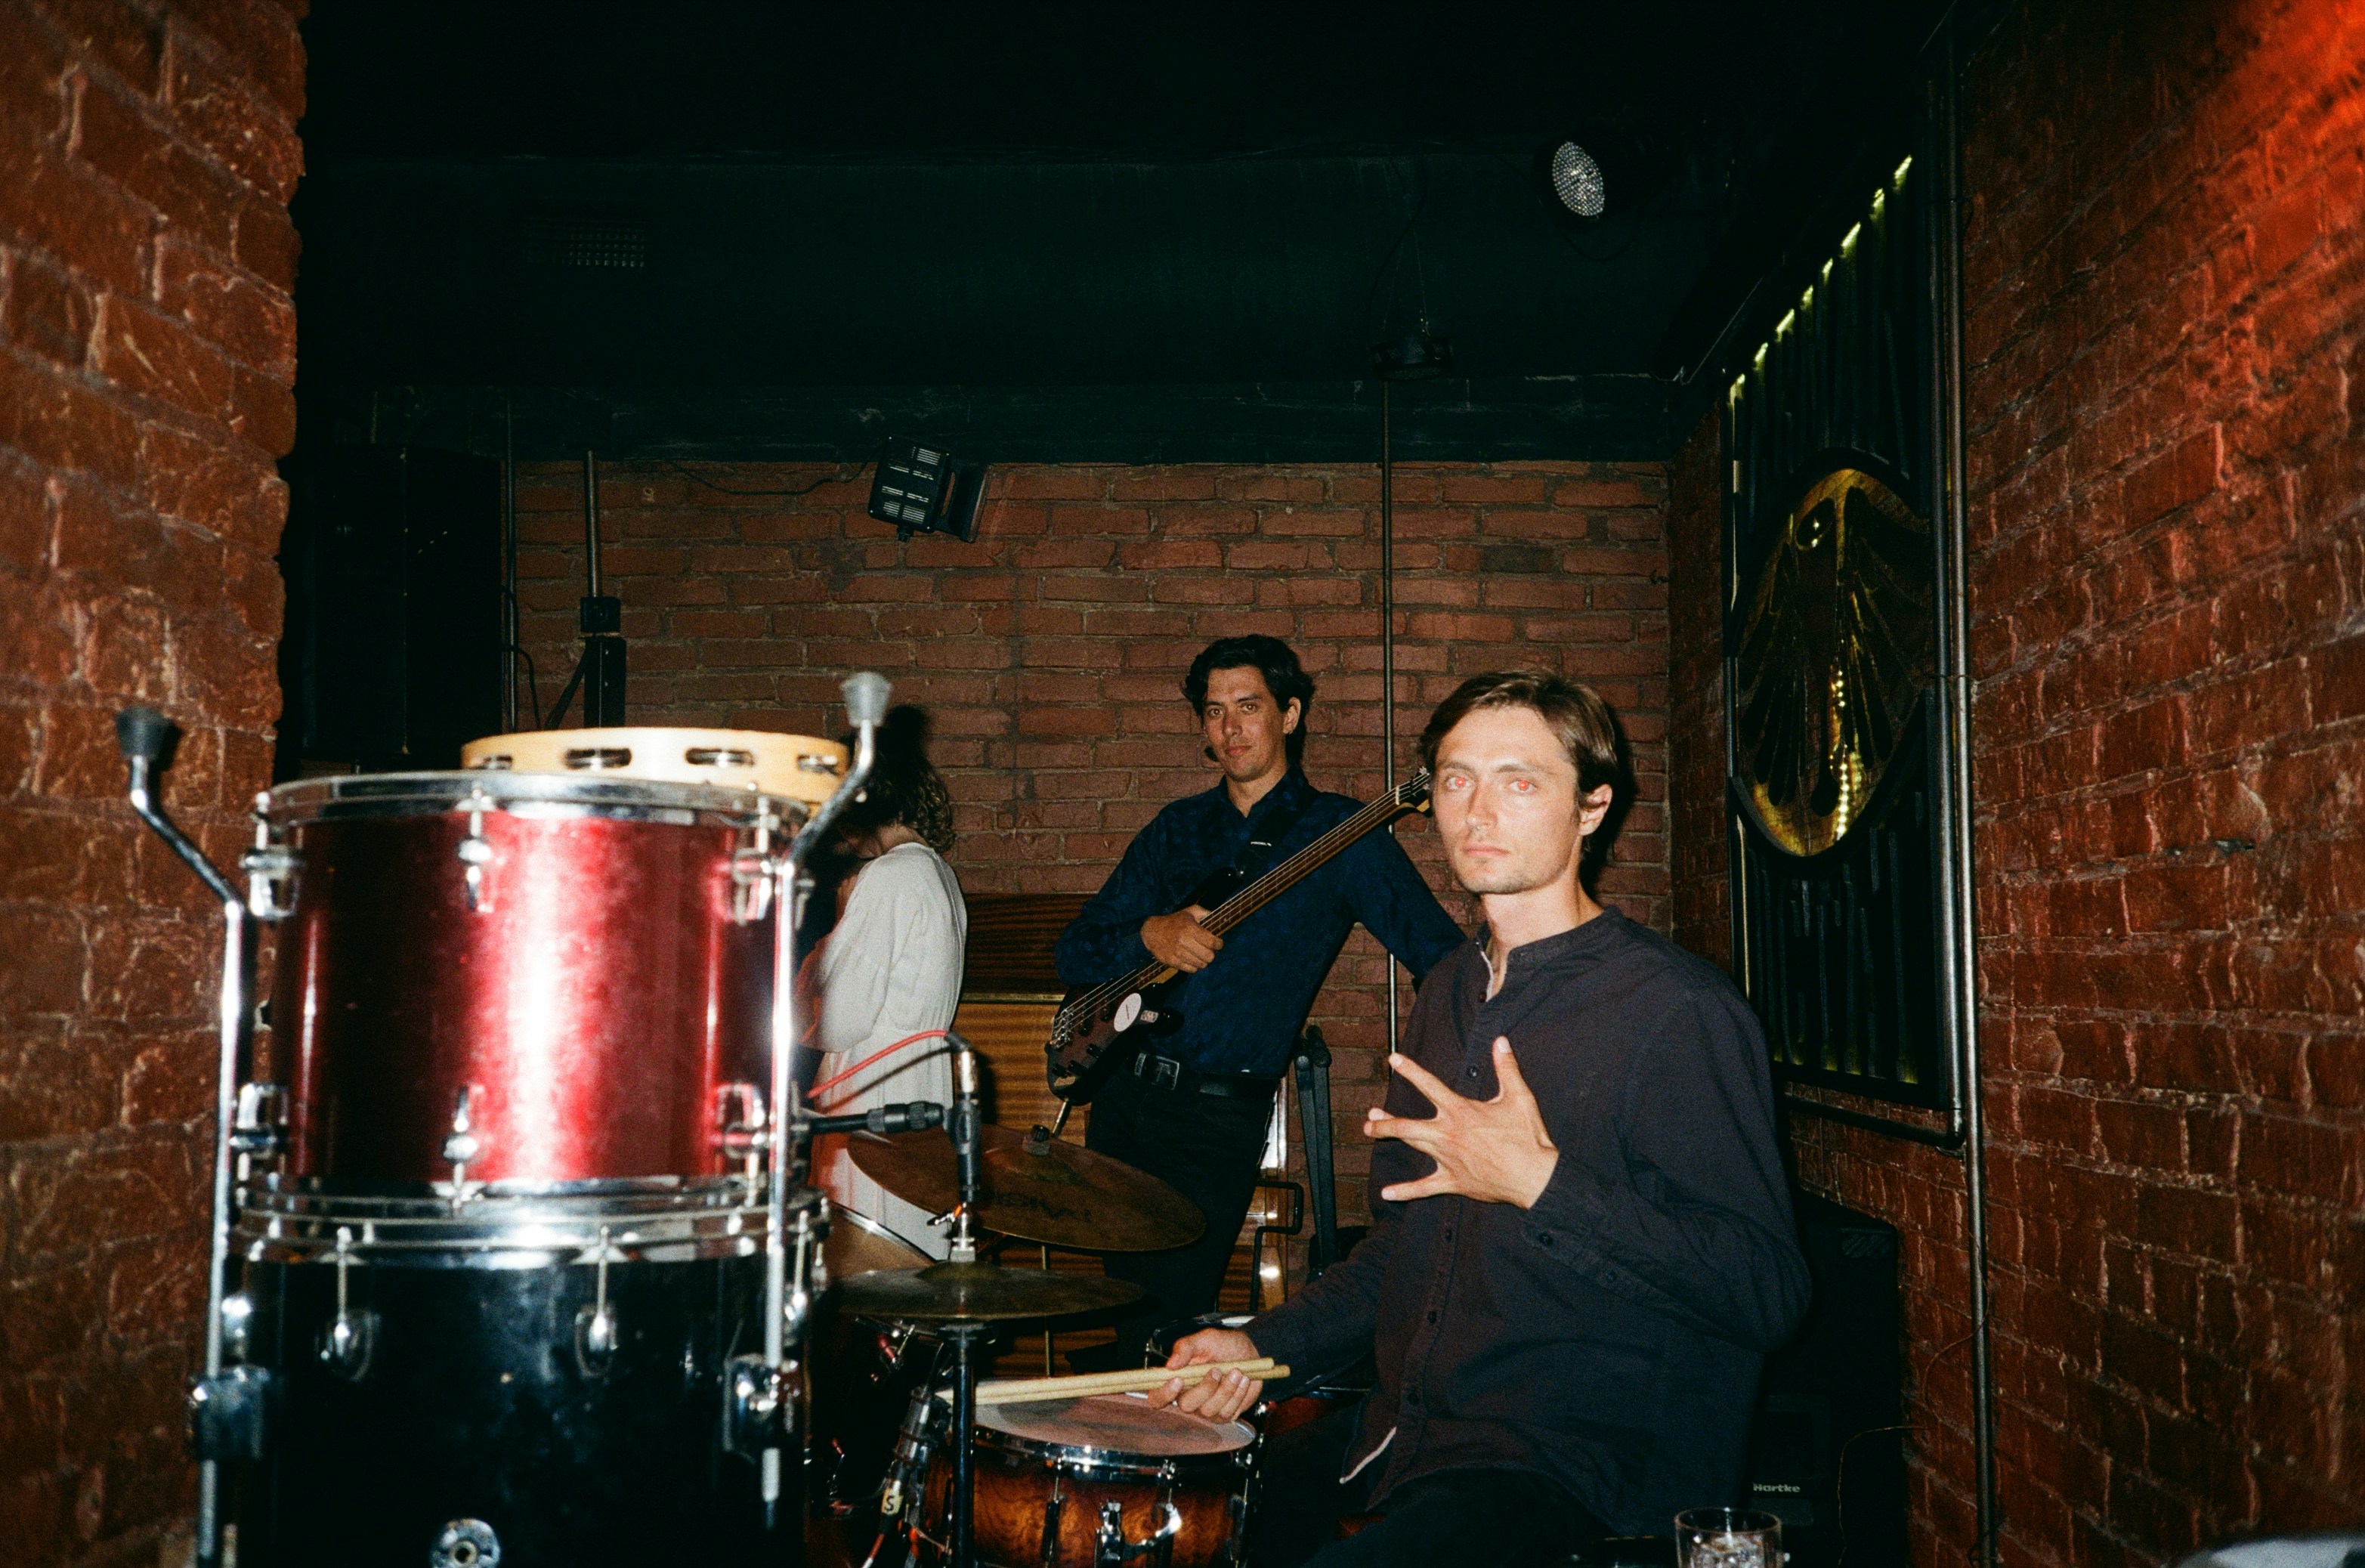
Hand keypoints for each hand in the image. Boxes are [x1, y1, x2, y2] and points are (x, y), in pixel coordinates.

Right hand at [1142, 906, 1221, 971]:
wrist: (1152, 931)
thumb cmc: (1174, 921)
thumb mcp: (1189, 912)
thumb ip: (1205, 912)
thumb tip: (1218, 918)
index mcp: (1190, 928)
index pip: (1212, 942)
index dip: (1219, 944)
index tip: (1218, 943)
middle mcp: (1184, 941)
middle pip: (1209, 956)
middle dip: (1211, 953)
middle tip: (1208, 949)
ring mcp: (1177, 953)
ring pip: (1201, 965)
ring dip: (1203, 960)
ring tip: (1199, 954)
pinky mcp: (1172, 962)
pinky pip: (1191, 970)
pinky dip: (1194, 965)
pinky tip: (1191, 958)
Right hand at [1143, 1327, 1261, 1421]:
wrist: (1251, 1352)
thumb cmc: (1225, 1346)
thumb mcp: (1206, 1339)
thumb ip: (1186, 1347)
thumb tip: (1170, 1364)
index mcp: (1178, 1379)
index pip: (1157, 1397)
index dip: (1163, 1394)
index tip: (1178, 1380)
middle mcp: (1189, 1397)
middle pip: (1186, 1406)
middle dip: (1205, 1388)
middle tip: (1217, 1370)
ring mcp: (1207, 1409)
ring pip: (1210, 1410)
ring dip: (1226, 1389)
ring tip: (1237, 1371)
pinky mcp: (1225, 1414)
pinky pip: (1228, 1413)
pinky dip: (1238, 1394)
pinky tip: (1242, 1381)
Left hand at [1367, 1038, 1558, 1208]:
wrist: (1533, 1177)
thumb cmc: (1527, 1138)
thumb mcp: (1519, 1097)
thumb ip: (1506, 1068)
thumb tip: (1500, 1041)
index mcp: (1460, 1112)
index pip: (1429, 1085)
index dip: (1410, 1070)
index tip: (1392, 1060)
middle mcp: (1447, 1134)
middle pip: (1407, 1125)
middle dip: (1385, 1120)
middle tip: (1370, 1115)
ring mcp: (1447, 1159)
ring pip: (1412, 1146)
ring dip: (1389, 1137)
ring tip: (1371, 1130)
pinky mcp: (1453, 1181)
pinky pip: (1423, 1188)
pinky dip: (1405, 1191)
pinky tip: (1387, 1193)